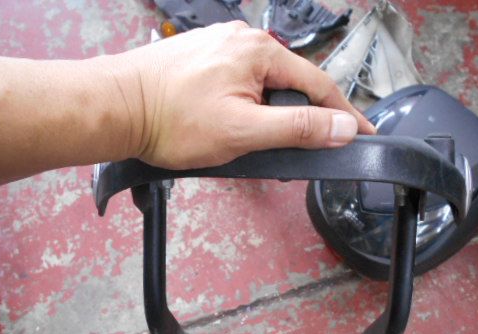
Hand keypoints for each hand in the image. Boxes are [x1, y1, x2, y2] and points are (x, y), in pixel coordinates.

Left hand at [106, 21, 375, 169]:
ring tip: (259, 141)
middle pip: (290, 82)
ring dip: (270, 113)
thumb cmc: (170, 119)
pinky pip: (239, 83)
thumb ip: (298, 128)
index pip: (317, 84)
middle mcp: (240, 40)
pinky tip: (234, 124)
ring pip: (263, 84)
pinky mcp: (201, 60)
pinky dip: (248, 105)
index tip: (362, 132)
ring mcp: (218, 48)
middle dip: (300, 116)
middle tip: (304, 148)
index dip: (342, 113)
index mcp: (257, 51)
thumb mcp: (244, 131)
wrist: (115, 108)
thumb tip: (342, 127)